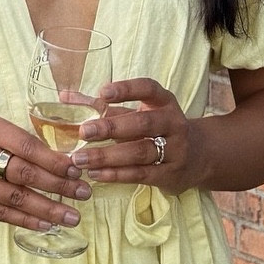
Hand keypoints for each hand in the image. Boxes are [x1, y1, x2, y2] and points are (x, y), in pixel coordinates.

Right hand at [0, 114, 90, 233]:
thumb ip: (27, 143)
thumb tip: (69, 163)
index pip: (26, 147)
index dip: (54, 161)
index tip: (76, 171)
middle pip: (23, 173)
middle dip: (58, 185)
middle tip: (83, 193)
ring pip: (15, 198)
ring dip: (48, 209)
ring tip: (72, 216)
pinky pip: (2, 214)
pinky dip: (27, 221)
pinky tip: (48, 224)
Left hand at [69, 79, 201, 193]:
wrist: (198, 157)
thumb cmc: (157, 129)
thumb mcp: (138, 113)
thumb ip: (104, 107)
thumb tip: (65, 96)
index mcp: (164, 102)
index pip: (148, 89)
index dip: (127, 89)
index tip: (102, 92)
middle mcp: (173, 123)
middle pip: (142, 123)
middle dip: (111, 127)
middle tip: (82, 131)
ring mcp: (175, 150)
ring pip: (140, 151)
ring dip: (108, 156)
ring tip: (80, 159)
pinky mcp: (171, 174)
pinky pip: (141, 174)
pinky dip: (116, 174)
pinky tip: (96, 174)